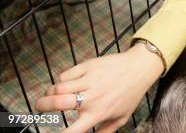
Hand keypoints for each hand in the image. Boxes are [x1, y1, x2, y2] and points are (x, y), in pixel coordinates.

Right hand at [35, 43, 163, 132]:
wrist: (140, 68)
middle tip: (39, 107)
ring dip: (49, 92)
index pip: (73, 130)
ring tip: (50, 95)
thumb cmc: (131, 93)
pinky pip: (66, 74)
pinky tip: (65, 83)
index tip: (47, 132)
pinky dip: (60, 79)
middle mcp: (92, 97)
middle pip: (57, 103)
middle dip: (42, 106)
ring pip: (58, 87)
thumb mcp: (121, 117)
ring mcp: (89, 80)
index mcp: (98, 113)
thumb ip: (105, 131)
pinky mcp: (88, 65)